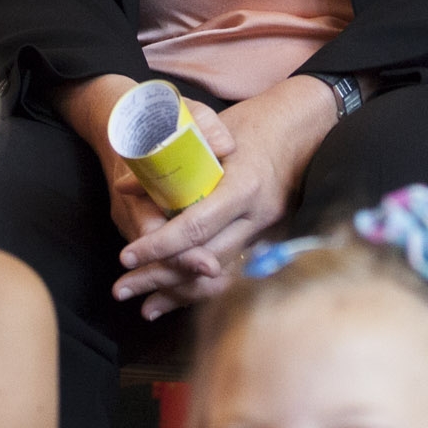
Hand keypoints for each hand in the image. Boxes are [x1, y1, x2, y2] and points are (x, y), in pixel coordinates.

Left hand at [115, 78, 338, 319]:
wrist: (306, 126)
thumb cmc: (254, 121)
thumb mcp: (209, 131)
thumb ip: (170, 160)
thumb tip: (123, 187)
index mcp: (244, 185)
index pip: (196, 227)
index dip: (159, 245)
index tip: (127, 256)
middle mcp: (259, 215)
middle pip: (204, 260)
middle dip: (160, 277)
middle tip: (121, 290)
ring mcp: (269, 232)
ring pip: (220, 276)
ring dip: (180, 293)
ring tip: (144, 306)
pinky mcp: (271, 240)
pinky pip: (234, 272)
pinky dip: (203, 287)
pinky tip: (177, 300)